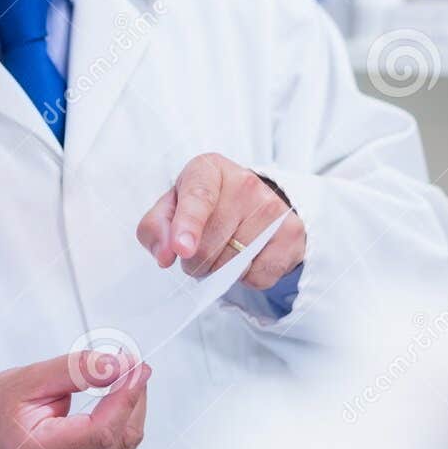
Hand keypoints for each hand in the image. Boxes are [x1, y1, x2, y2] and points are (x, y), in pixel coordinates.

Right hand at [0, 352, 149, 448]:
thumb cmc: (1, 407)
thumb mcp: (31, 378)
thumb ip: (76, 370)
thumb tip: (120, 365)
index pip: (100, 431)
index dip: (126, 397)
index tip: (136, 366)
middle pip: (118, 441)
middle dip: (134, 399)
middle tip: (135, 365)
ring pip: (125, 448)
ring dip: (133, 410)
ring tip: (126, 378)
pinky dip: (125, 424)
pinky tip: (118, 402)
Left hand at [136, 153, 305, 288]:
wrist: (256, 203)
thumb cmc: (207, 206)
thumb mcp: (172, 206)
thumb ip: (156, 228)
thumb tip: (165, 255)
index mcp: (209, 169)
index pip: (198, 198)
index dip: (188, 225)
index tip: (182, 248)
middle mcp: (244, 183)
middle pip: (209, 246)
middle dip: (196, 261)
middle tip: (200, 250)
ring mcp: (272, 207)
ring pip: (233, 265)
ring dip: (220, 271)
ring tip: (224, 251)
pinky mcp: (292, 233)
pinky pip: (258, 277)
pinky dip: (247, 278)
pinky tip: (248, 257)